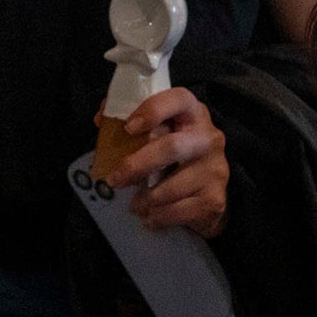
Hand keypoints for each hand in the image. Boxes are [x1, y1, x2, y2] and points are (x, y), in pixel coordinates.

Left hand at [106, 88, 228, 237]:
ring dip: (145, 199)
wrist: (208, 194)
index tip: (128, 127)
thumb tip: (101, 119)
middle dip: (137, 165)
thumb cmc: (175, 157)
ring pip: (172, 187)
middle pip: (171, 148)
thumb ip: (131, 123)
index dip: (153, 109)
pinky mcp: (214, 199)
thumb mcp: (158, 134)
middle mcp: (209, 138)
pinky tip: (150, 217)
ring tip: (134, 205)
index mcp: (194, 114)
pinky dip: (158, 217)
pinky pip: (179, 211)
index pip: (180, 99)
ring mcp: (215, 169)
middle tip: (116, 179)